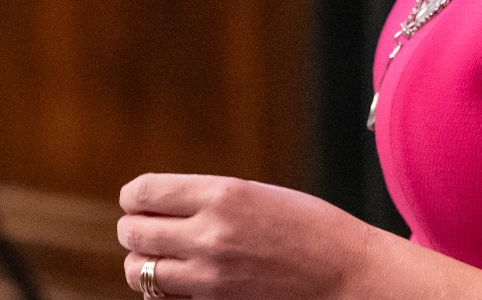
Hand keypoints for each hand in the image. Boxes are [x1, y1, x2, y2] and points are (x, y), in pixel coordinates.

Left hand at [117, 174, 376, 299]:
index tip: (137, 200)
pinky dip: (165, 292)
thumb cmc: (311, 229)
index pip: (142, 192)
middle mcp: (210, 235)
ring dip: (142, 262)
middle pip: (133, 232)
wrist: (348, 275)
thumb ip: (209, 198)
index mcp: (222, 194)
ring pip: (139, 271)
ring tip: (159, 257)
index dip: (133, 196)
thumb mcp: (258, 194)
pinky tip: (181, 281)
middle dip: (133, 228)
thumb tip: (159, 204)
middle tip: (143, 228)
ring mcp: (211, 278)